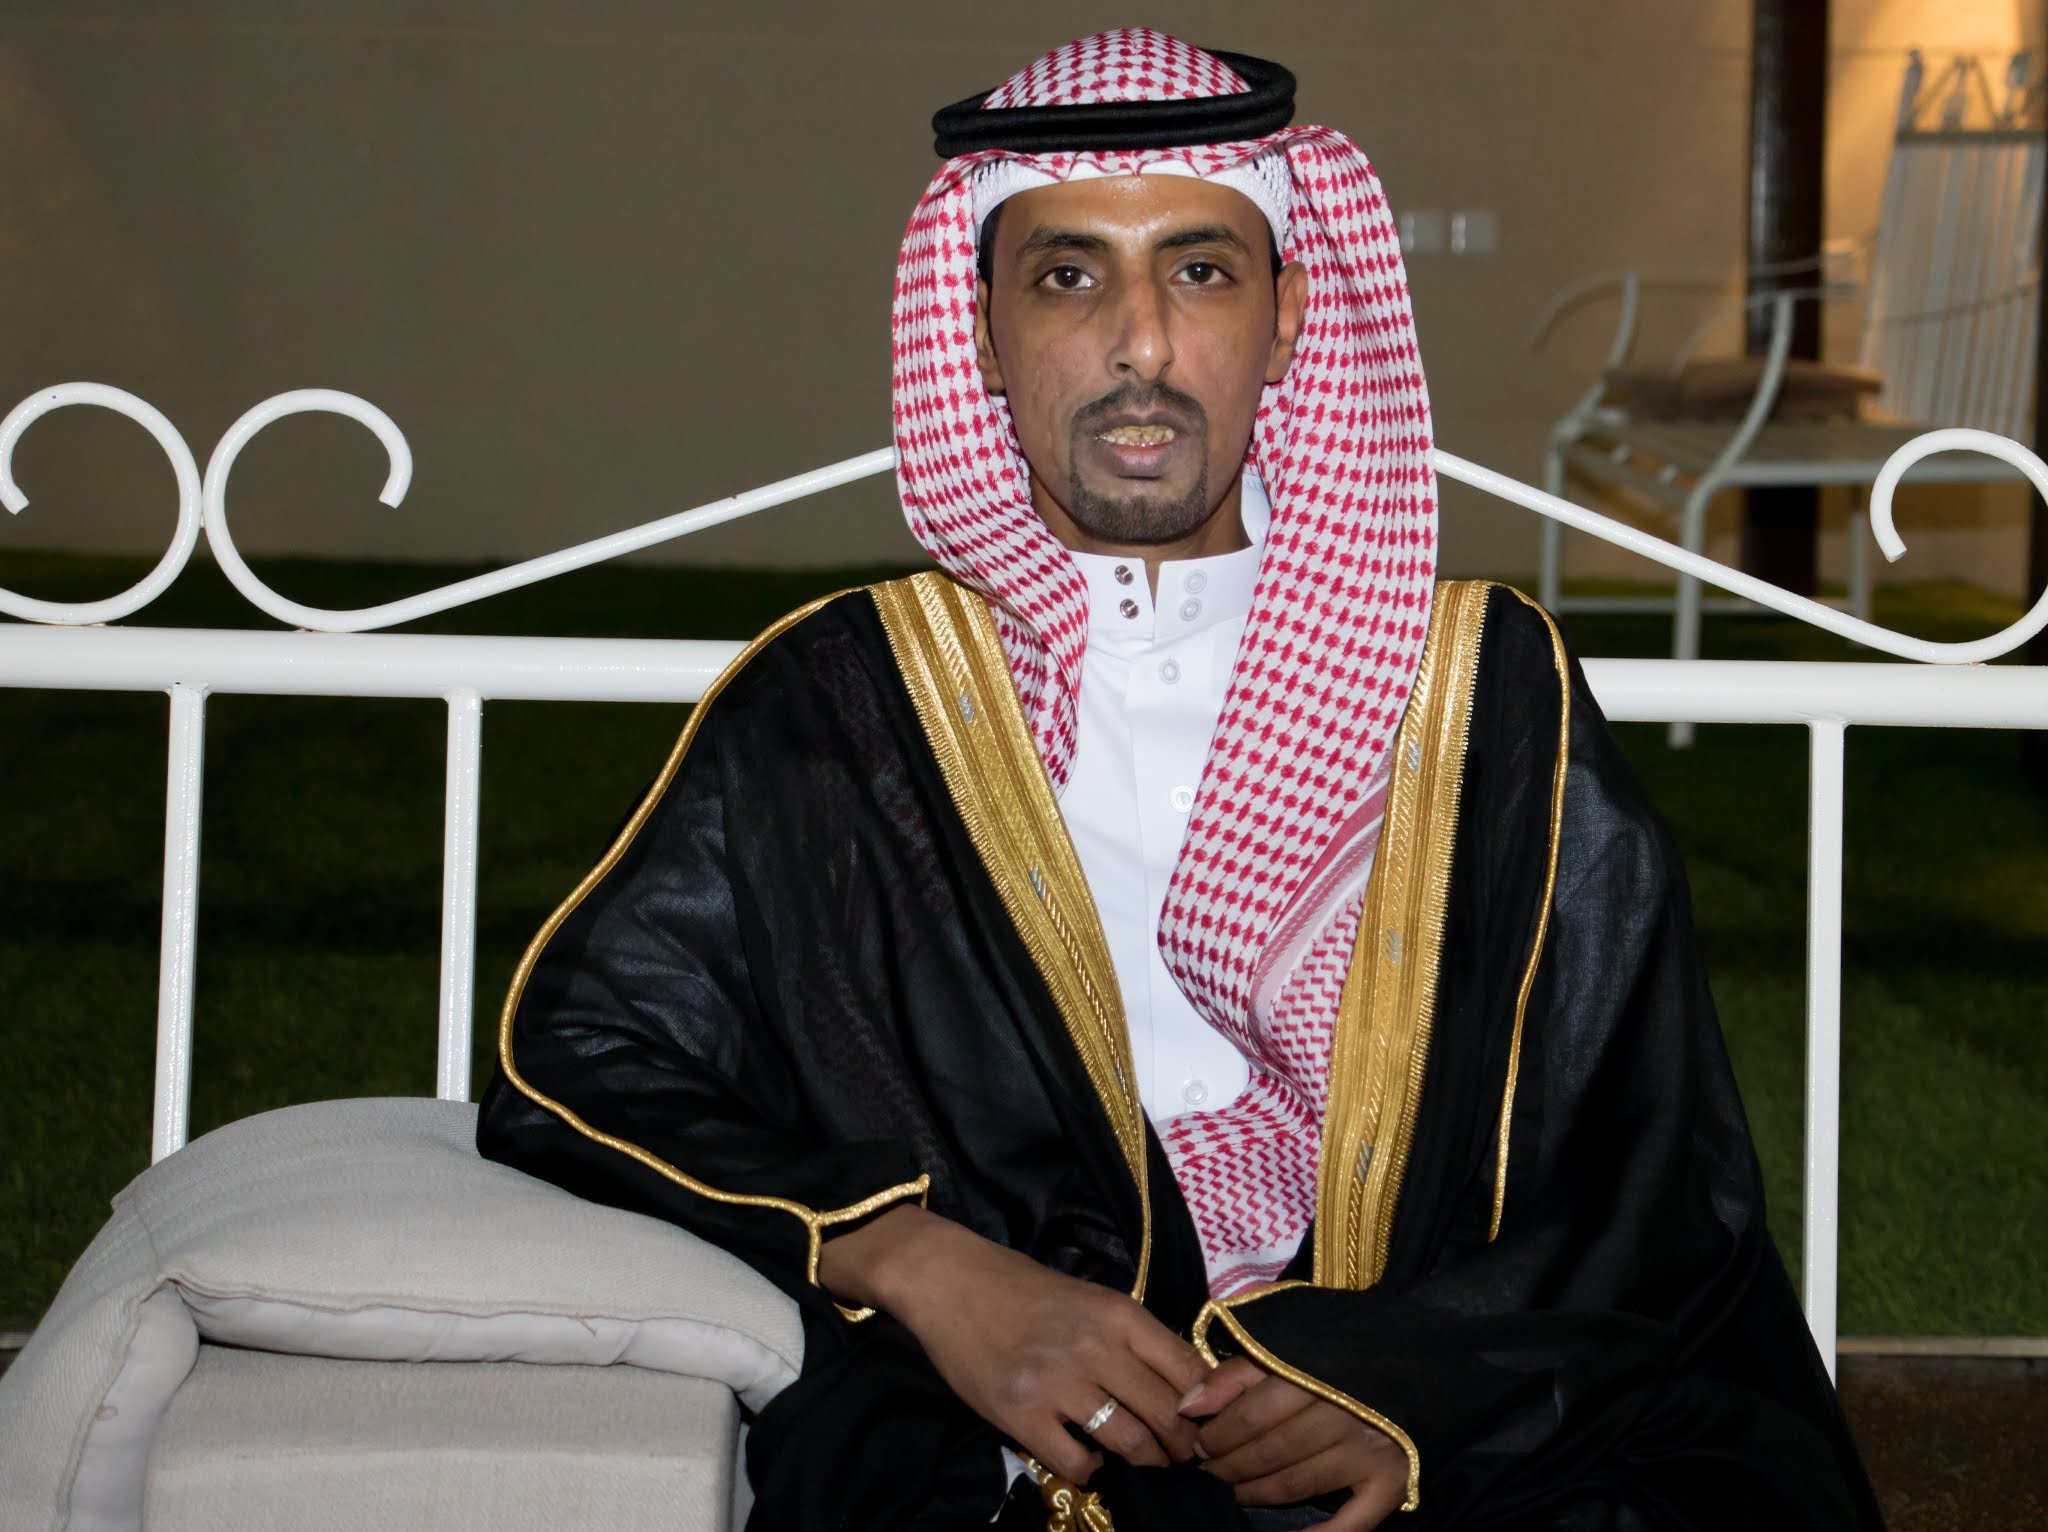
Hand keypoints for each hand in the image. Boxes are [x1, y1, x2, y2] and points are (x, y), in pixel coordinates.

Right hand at [818, 1206, 1208, 1481]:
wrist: (953, 1283)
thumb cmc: (1026, 1289)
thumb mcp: (1092, 1299)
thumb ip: (1135, 1338)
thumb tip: (1186, 1386)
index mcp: (1119, 1314)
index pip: (1189, 1372)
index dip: (1207, 1409)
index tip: (1207, 1425)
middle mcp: (1095, 1348)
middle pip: (1167, 1414)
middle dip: (1184, 1445)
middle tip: (1185, 1456)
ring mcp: (1057, 1383)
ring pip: (1129, 1442)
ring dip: (1147, 1461)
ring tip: (1148, 1464)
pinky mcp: (1020, 1414)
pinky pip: (1075, 1462)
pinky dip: (1091, 1470)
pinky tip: (1088, 1459)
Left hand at [1181, 1356, 1407, 1529]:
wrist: (1414, 1361)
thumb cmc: (1340, 1352)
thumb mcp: (1287, 1347)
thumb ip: (1236, 1375)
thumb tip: (1189, 1407)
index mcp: (1318, 1372)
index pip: (1253, 1414)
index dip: (1220, 1433)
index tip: (1200, 1443)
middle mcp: (1347, 1413)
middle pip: (1273, 1451)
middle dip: (1232, 1466)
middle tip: (1210, 1471)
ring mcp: (1371, 1451)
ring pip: (1299, 1483)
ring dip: (1259, 1493)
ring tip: (1235, 1492)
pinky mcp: (1392, 1482)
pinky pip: (1352, 1522)